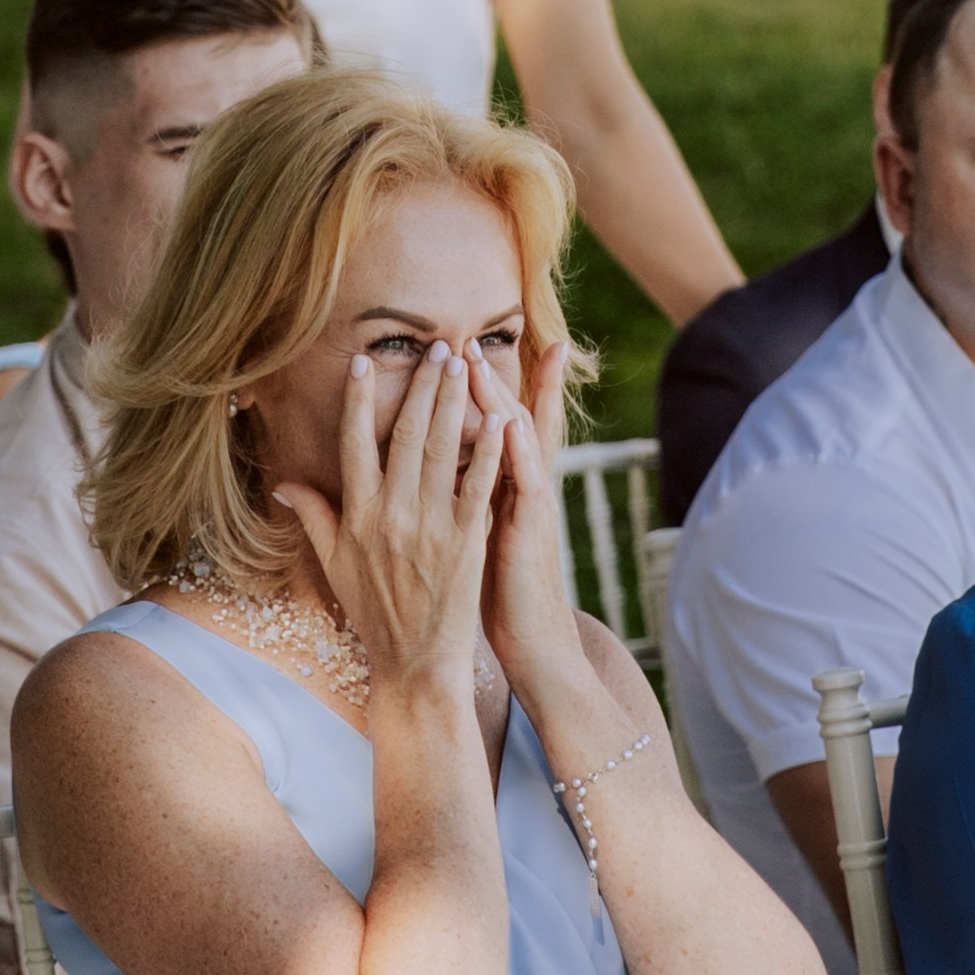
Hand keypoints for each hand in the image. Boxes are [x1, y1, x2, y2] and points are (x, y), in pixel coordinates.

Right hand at [273, 339, 505, 700]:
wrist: (413, 662)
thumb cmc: (373, 612)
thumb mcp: (335, 564)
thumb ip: (313, 516)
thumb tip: (283, 482)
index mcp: (358, 516)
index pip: (354, 444)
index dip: (358, 399)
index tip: (364, 360)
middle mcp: (391, 515)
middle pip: (405, 435)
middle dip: (421, 386)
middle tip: (438, 345)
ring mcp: (429, 528)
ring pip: (442, 451)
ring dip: (453, 403)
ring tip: (464, 364)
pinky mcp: (466, 543)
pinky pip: (478, 487)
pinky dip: (489, 451)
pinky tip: (500, 418)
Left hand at [476, 343, 587, 702]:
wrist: (534, 640)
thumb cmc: (499, 591)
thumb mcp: (479, 537)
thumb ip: (463, 500)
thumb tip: (439, 475)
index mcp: (506, 489)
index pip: (504, 428)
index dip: (499, 390)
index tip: (490, 350)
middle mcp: (522, 488)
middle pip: (512, 419)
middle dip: (497, 376)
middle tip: (480, 335)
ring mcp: (529, 505)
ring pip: (515, 440)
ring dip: (498, 397)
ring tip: (479, 361)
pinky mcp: (528, 529)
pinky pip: (524, 481)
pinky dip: (516, 449)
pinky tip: (506, 420)